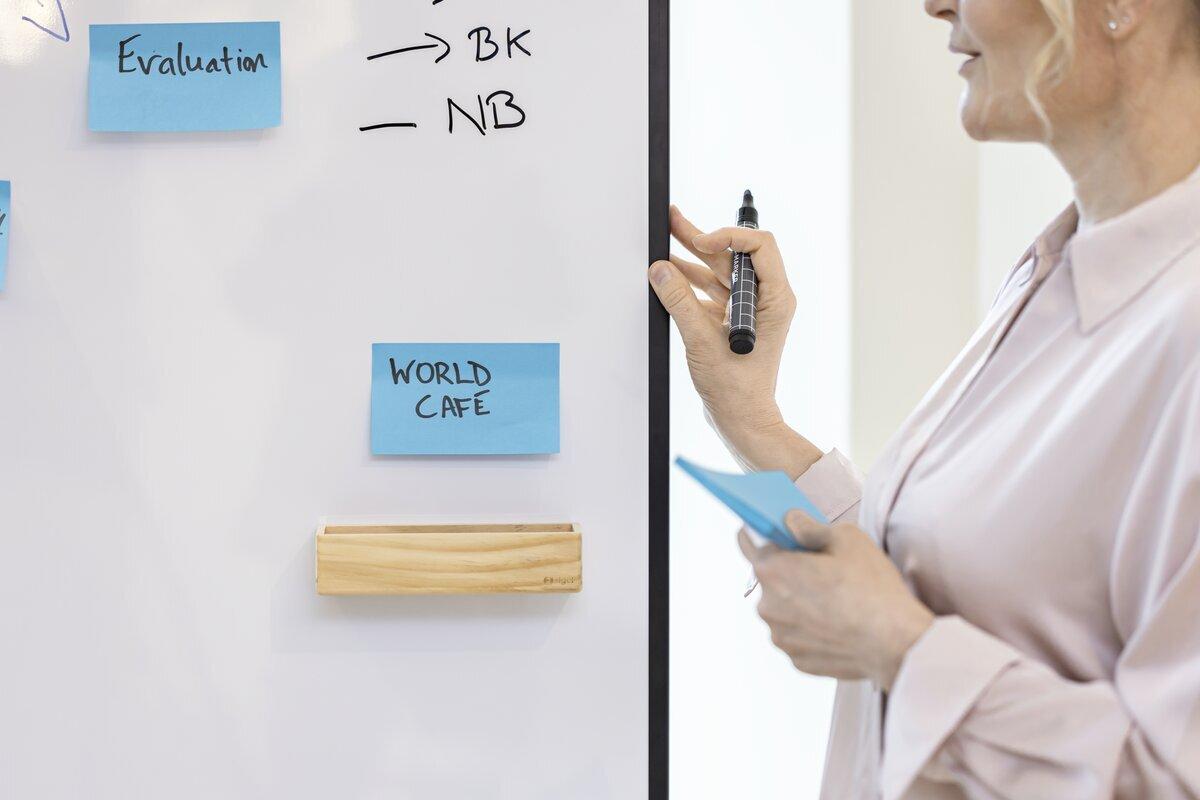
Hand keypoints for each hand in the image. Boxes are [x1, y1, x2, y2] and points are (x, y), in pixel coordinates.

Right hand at [648, 205, 819, 475]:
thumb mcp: (702, 341)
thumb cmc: (738, 389)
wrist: (741, 419)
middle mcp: (765, 300)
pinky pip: (711, 291)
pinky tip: (668, 275)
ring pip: (720, 271)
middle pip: (735, 255)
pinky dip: (689, 282)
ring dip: (691, 258)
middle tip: (673, 220)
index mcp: (774, 299)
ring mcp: (749, 310)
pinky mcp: (732, 320)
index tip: (701, 240)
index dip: (729, 236)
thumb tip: (661, 270)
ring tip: (665, 239)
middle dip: (702, 237)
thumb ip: (680, 301)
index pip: (760, 246)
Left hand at [739, 510, 934, 689]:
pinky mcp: (796, 659)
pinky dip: (811, 629)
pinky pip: (798, 635)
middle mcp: (766, 605)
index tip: (772, 533)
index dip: (764, 533)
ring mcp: (780, 636)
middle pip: (770, 579)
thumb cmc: (872, 587)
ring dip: (799, 603)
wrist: (895, 642)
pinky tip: (838, 623)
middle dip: (790, 572)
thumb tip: (791, 522)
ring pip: (783, 610)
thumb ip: (809, 527)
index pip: (750, 541)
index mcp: (772, 570)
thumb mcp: (846, 537)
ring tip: (835, 601)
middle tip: (822, 570)